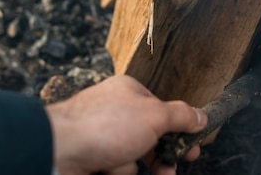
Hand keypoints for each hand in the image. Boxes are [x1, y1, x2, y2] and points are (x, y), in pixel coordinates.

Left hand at [45, 75, 207, 174]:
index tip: (191, 148)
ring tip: (116, 164)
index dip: (179, 131)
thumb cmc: (102, 125)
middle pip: (150, 138)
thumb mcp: (154, 116)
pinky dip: (114, 172)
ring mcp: (102, 136)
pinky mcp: (93, 157)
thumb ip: (181, 116)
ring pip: (132, 158)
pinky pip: (115, 168)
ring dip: (129, 166)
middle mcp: (116, 112)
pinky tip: (105, 169)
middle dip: (158, 157)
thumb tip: (201, 116)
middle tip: (169, 170)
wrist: (58, 150)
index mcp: (130, 93)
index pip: (163, 111)